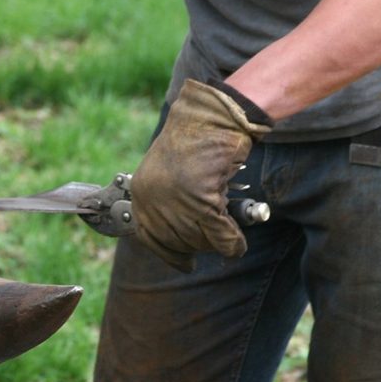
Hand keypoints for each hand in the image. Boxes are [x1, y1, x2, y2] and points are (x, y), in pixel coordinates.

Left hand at [131, 79, 271, 265]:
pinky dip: (233, 243)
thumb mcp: (169, 174)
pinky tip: (238, 243)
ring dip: (217, 241)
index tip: (186, 264)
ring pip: (200, 241)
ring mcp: (175, 200)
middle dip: (200, 245)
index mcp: (141, 192)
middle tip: (216, 238)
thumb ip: (168, 204)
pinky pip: (221, 236)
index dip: (171, 254)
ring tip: (227, 230)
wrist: (213, 117)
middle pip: (178, 243)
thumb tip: (182, 238)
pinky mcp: (201, 200)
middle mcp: (152, 199)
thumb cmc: (197, 142)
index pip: (151, 237)